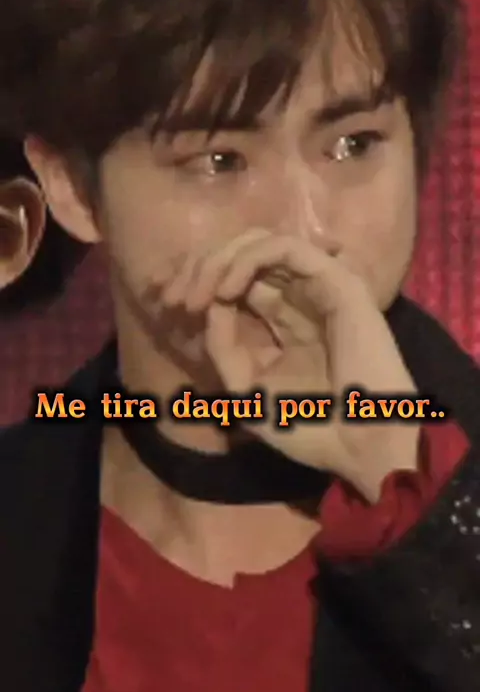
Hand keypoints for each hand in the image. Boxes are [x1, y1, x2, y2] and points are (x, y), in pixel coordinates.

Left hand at [163, 229, 420, 500]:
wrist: (359, 448)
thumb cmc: (310, 426)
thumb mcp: (247, 387)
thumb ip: (223, 344)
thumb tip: (209, 305)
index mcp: (283, 320)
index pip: (234, 280)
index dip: (196, 282)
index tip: (162, 301)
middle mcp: (300, 296)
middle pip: (242, 255)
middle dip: (199, 268)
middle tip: (171, 297)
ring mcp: (319, 286)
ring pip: (261, 243)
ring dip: (219, 262)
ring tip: (196, 295)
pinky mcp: (337, 281)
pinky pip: (286, 248)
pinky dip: (248, 260)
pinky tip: (224, 291)